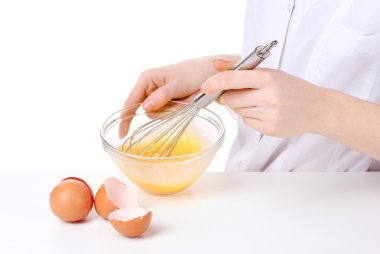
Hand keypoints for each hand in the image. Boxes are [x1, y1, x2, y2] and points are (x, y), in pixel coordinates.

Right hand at [119, 55, 238, 136]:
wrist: (210, 72)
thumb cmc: (193, 74)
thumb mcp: (177, 85)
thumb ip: (161, 97)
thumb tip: (145, 107)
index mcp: (146, 79)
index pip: (130, 102)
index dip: (125, 118)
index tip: (122, 134)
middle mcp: (148, 87)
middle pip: (146, 111)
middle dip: (161, 112)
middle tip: (178, 104)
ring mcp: (157, 94)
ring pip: (157, 114)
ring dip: (170, 112)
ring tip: (183, 100)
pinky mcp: (166, 100)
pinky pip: (165, 113)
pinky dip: (174, 111)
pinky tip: (182, 103)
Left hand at [201, 66, 323, 136]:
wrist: (317, 108)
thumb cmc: (291, 87)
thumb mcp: (269, 72)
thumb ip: (240, 69)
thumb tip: (215, 64)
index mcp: (268, 78)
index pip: (231, 79)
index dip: (213, 83)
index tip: (205, 86)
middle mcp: (268, 97)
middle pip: (230, 100)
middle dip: (228, 97)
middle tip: (236, 93)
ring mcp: (270, 115)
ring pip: (237, 111)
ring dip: (240, 106)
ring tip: (257, 102)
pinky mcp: (270, 129)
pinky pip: (246, 122)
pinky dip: (249, 116)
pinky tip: (263, 112)